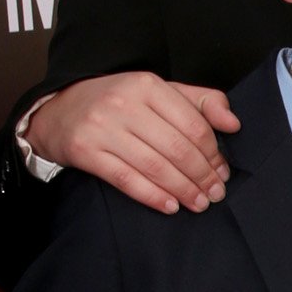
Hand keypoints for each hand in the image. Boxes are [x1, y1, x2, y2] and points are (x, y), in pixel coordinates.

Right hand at [23, 71, 240, 213]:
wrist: (58, 110)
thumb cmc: (118, 102)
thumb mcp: (157, 92)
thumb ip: (199, 101)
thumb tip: (233, 123)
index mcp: (146, 85)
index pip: (192, 124)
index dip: (213, 153)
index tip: (222, 171)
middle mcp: (124, 104)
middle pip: (177, 148)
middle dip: (202, 176)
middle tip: (216, 193)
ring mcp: (102, 128)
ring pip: (155, 166)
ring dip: (183, 190)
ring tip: (200, 204)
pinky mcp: (85, 151)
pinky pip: (127, 180)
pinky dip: (153, 196)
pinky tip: (171, 206)